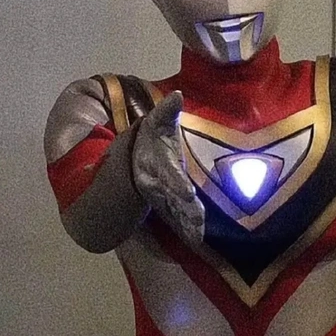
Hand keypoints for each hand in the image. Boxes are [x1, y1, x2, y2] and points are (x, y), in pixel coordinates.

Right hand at [132, 91, 204, 245]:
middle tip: (197, 225)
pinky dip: (186, 230)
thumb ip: (167, 111)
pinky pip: (179, 218)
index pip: (171, 176)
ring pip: (175, 213)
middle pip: (172, 200)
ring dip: (186, 225)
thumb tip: (177, 95)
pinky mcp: (170, 205)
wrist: (136, 157)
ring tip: (198, 238)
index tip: (188, 194)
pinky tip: (198, 240)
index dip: (178, 186)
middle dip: (183, 212)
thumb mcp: (157, 122)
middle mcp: (159, 184)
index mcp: (158, 164)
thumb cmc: (151, 137)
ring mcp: (164, 198)